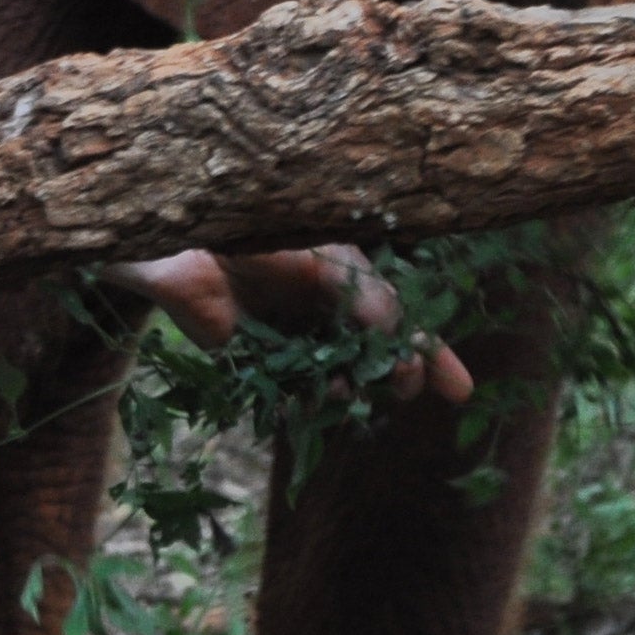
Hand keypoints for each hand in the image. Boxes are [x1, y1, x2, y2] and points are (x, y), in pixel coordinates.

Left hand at [111, 243, 473, 403]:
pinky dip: (302, 403)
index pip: (399, 320)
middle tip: (408, 388)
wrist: (175, 243)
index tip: (459, 388)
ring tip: (343, 386)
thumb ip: (354, 285)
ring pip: (339, 378)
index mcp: (345, 281)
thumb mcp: (314, 252)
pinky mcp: (255, 362)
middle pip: (379, 356)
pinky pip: (289, 392)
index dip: (430, 355)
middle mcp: (326, 316)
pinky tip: (304, 402)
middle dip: (402, 375)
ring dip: (349, 389)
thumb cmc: (250, 231)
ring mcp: (294, 341)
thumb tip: (394, 325)